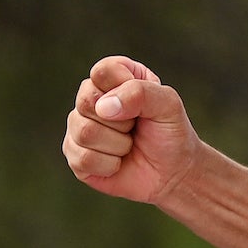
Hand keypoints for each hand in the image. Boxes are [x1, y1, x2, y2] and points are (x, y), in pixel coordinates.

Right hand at [62, 56, 201, 203]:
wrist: (173, 175)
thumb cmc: (171, 135)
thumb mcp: (168, 105)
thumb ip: (141, 92)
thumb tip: (104, 107)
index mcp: (115, 76)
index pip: (103, 71)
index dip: (124, 91)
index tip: (143, 106)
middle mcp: (92, 97)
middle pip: (86, 101)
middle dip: (122, 122)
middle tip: (136, 128)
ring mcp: (79, 125)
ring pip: (85, 132)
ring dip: (118, 145)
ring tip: (129, 145)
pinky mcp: (74, 153)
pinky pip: (83, 158)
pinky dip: (109, 165)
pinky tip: (119, 162)